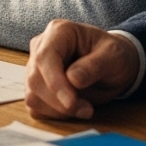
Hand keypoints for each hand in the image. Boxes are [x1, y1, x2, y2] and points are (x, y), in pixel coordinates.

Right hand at [25, 19, 139, 119]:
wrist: (112, 65)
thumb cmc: (113, 55)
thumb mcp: (113, 56)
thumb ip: (94, 66)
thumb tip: (72, 79)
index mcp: (59, 31)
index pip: (45, 57)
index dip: (55, 82)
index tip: (71, 102)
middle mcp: (41, 47)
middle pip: (35, 79)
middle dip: (59, 101)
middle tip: (87, 110)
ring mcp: (35, 67)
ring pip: (33, 96)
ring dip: (58, 110)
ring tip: (85, 108)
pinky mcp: (36, 87)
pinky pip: (36, 107)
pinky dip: (54, 114)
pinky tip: (73, 109)